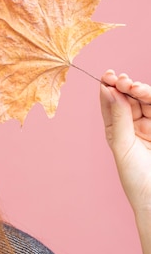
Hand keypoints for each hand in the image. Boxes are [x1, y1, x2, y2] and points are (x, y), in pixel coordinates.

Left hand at [100, 70, 150, 213]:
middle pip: (131, 98)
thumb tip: (110, 90)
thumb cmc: (136, 178)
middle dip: (126, 86)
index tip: (107, 76)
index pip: (112, 104)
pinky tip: (142, 92)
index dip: (109, 88)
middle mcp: (135, 126)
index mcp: (117, 131)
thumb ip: (119, 118)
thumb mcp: (122, 146)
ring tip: (133, 85)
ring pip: (147, 101)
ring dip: (140, 90)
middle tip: (121, 79)